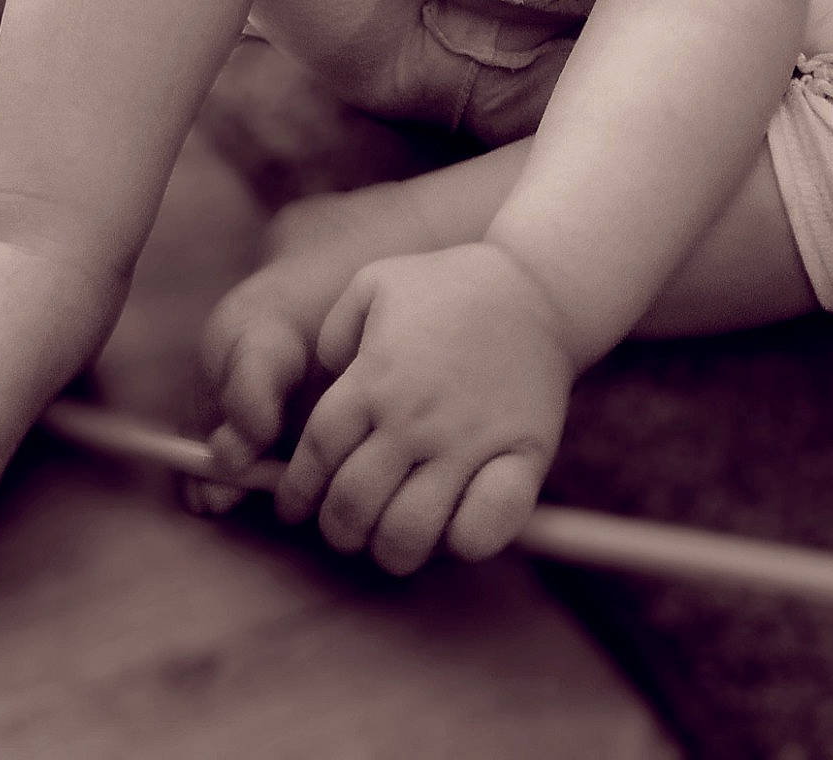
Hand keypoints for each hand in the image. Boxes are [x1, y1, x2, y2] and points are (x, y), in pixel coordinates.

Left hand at [271, 242, 577, 574]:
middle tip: (343, 529)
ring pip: (408, 532)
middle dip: (338, 530)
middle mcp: (413, 418)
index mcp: (373, 379)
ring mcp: (467, 443)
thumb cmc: (451, 286)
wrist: (537, 287)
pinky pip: (482, 530)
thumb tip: (324, 381)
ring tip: (388, 542)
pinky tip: (450, 532)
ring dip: (389, 549)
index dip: (297, 492)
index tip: (294, 509)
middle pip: (353, 504)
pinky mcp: (519, 460)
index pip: (317, 456)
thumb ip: (334, 332)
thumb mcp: (376, 283)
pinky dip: (459, 544)